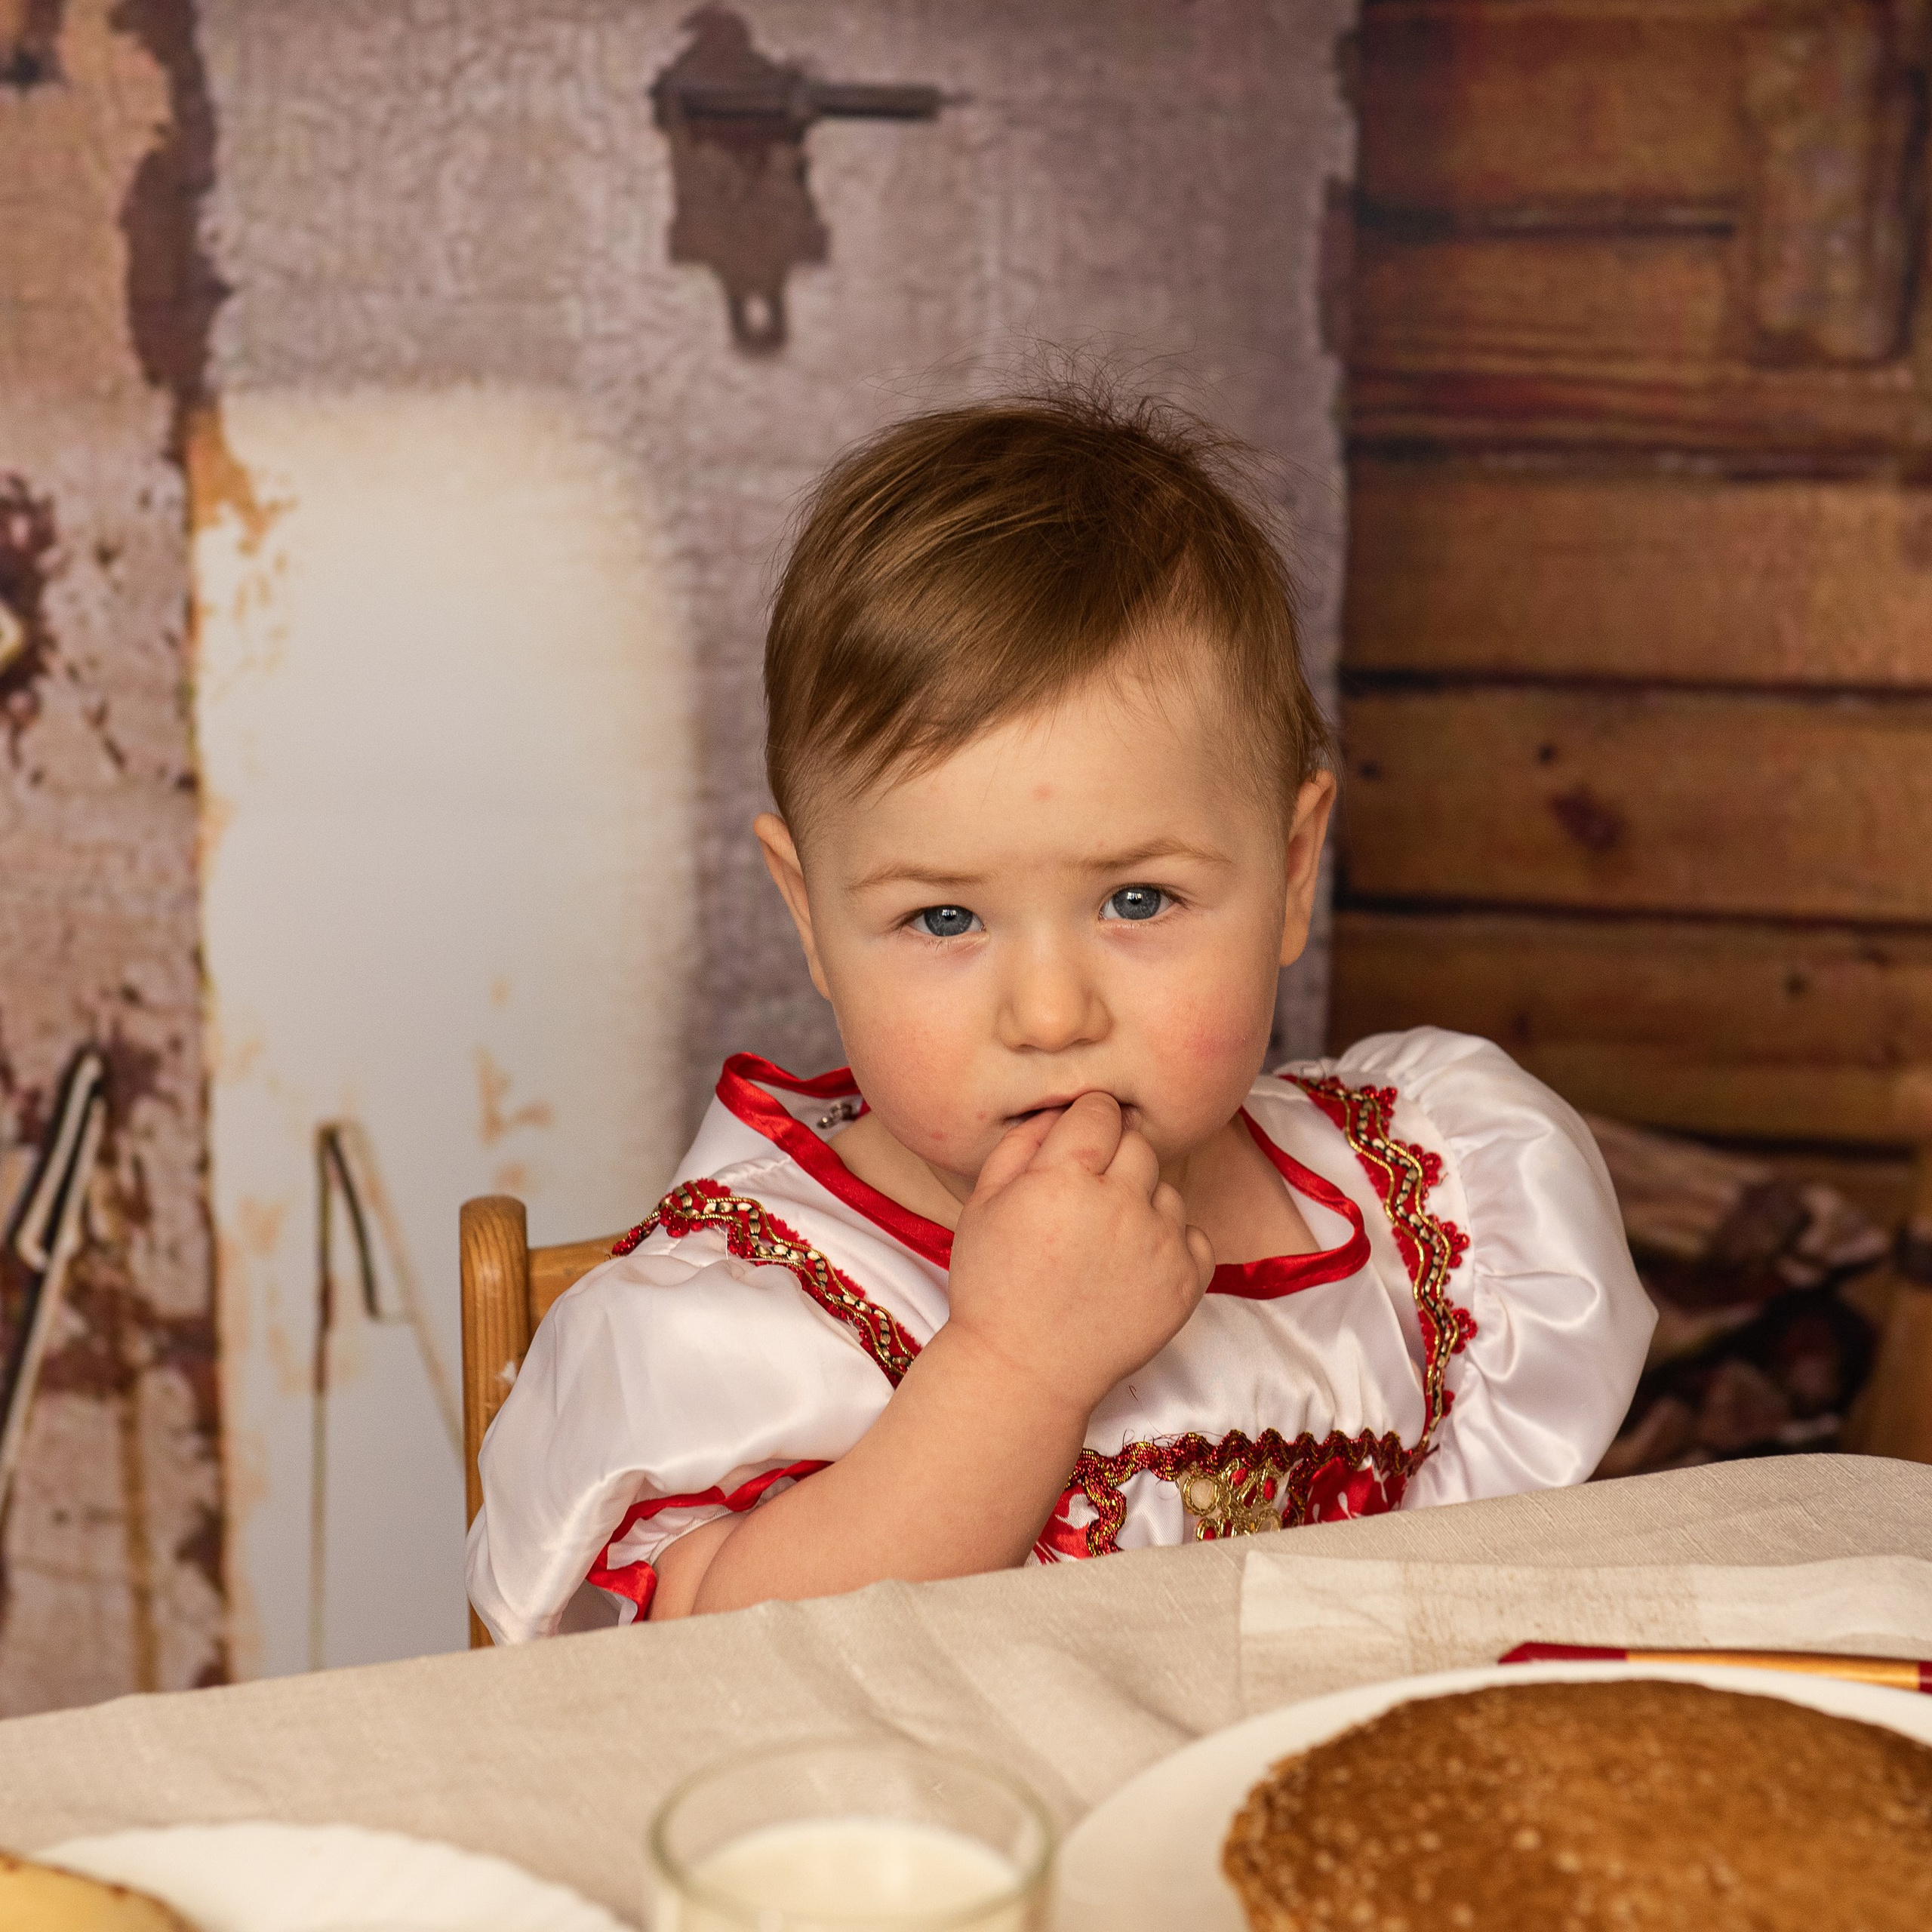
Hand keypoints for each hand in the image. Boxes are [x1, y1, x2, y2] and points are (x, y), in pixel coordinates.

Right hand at [942, 1093, 1214, 1423]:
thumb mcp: (982, 1205)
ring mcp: (1159, 1243)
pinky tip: (1133, 1263)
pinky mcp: (1187, 1282)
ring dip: (1143, 1201)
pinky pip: (1194, 1234)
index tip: (1079, 1140)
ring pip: (1167, 1189)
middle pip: (1139, 1143)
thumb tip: (1058, 1109)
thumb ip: (1020, 1145)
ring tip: (1106, 1239)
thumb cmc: (994, 1287)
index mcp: (1063, 1178)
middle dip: (1115, 1156)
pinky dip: (1170, 1242)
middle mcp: (1120, 1203)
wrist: (1025, 1372)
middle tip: (1088, 1193)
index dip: (1088, 1119)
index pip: (1101, 1110)